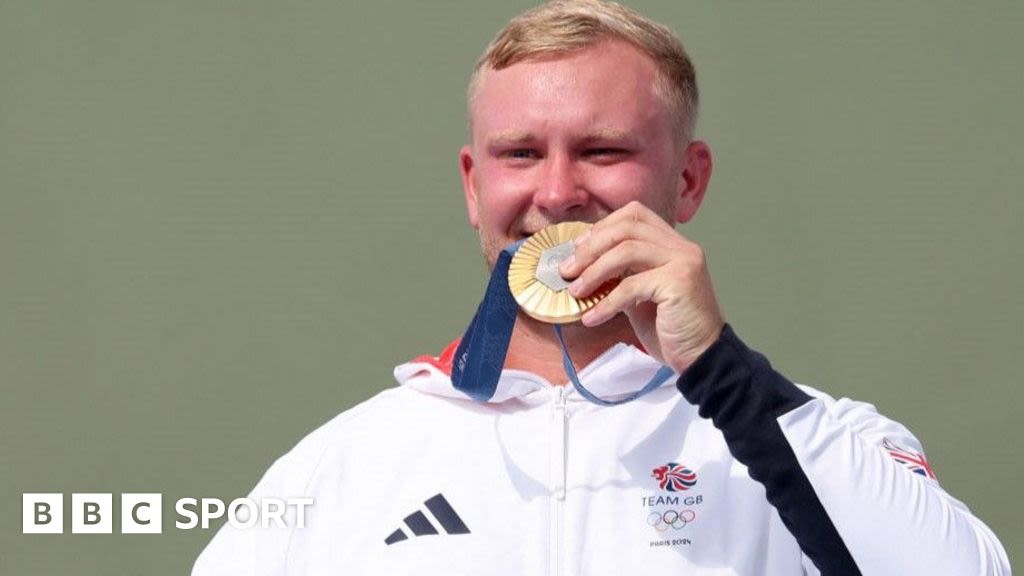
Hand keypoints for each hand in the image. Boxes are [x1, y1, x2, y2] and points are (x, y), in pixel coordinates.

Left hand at [559, 201, 724, 372]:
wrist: (703, 358)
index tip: (578, 248)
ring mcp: (684, 262)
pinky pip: (631, 286)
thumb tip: (583, 268)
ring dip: (593, 271)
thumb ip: (621, 275)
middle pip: (627, 227)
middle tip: (568, 270)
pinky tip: (592, 318)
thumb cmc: (672, 330)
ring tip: (576, 291)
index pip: (635, 214)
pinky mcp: (679, 282)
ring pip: (626, 251)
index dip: (602, 227)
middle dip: (590, 247)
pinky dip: (606, 302)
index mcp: (674, 245)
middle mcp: (682, 247)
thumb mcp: (640, 296)